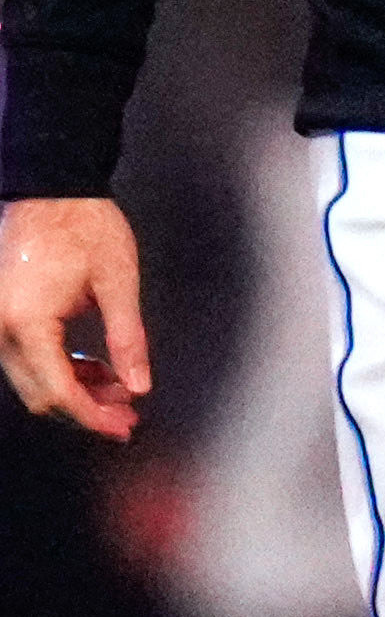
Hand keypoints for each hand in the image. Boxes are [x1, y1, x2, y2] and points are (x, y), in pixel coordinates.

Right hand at [0, 195, 143, 436]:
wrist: (51, 189)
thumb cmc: (84, 226)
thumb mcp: (118, 283)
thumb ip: (128, 339)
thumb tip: (138, 385)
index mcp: (27, 322)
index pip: (59, 391)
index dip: (93, 416)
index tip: (123, 427)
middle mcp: (1, 328)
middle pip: (40, 394)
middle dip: (86, 410)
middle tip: (127, 415)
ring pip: (32, 380)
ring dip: (75, 391)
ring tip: (119, 390)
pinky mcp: (2, 315)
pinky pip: (27, 359)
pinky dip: (60, 369)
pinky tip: (94, 369)